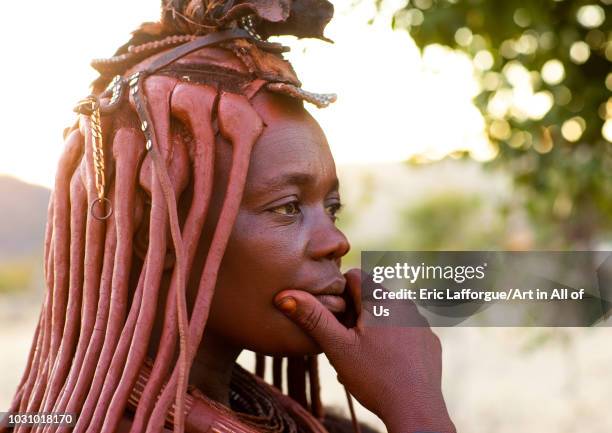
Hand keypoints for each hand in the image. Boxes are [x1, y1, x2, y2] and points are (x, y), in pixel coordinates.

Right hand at [274, 268, 455, 432]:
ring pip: (388, 313)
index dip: (339, 295)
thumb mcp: (337, 347)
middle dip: (355, 313)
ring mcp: (421, 322)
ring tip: (362, 355)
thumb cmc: (374, 377)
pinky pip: (405, 329)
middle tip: (345, 342)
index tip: (336, 319)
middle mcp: (406, 303)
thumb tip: (285, 295)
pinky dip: (392, 339)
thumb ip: (313, 317)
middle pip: (371, 296)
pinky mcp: (430, 340)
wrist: (415, 410)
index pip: (354, 276)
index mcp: (382, 298)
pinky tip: (384, 362)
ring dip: (372, 326)